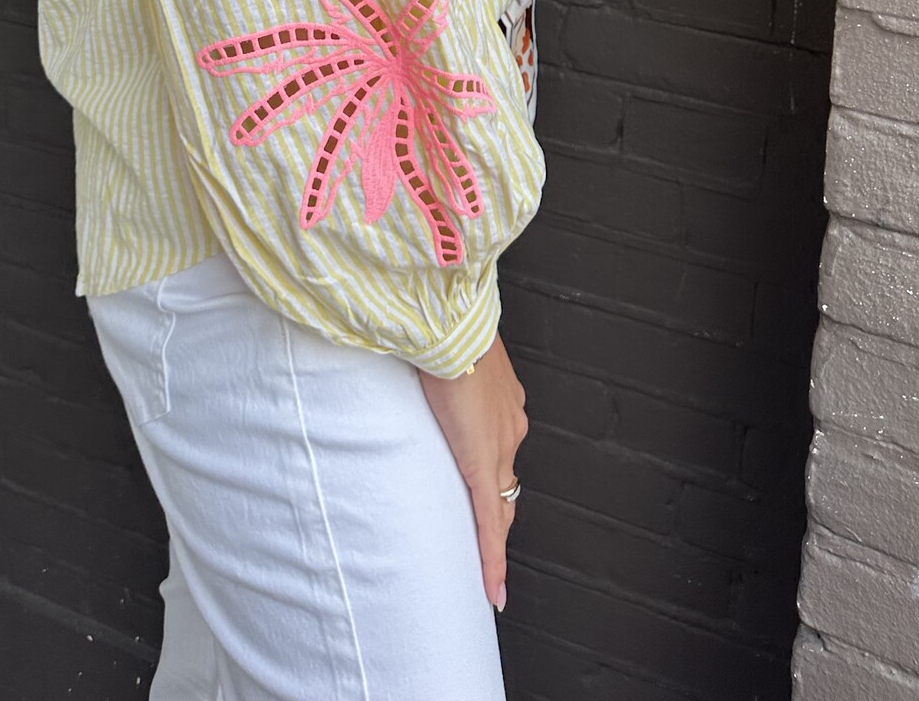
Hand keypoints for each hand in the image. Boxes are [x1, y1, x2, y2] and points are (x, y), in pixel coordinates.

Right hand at [416, 332, 528, 609]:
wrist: (452, 326)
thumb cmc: (442, 327)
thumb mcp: (440, 353)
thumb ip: (432, 367)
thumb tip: (408, 361)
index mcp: (501, 400)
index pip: (501, 448)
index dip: (495, 475)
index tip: (491, 490)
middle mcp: (510, 426)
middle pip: (507, 483)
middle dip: (500, 513)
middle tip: (490, 543)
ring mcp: (501, 449)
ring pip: (502, 507)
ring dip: (495, 537)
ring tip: (489, 575)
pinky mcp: (483, 467)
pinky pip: (490, 525)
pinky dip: (493, 560)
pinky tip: (494, 592)